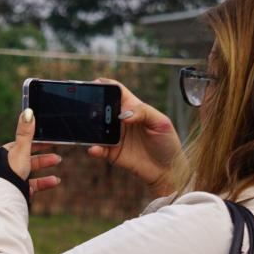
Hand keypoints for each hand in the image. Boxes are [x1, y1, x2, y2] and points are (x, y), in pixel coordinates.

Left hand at [3, 108, 62, 198]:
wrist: (3, 195)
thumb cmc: (9, 170)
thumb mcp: (21, 149)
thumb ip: (26, 132)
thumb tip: (28, 111)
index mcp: (7, 152)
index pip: (25, 143)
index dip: (38, 141)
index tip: (50, 140)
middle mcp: (9, 165)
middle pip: (30, 157)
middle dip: (44, 154)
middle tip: (57, 153)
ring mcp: (14, 177)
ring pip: (32, 170)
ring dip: (46, 166)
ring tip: (58, 162)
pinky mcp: (19, 189)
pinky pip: (34, 184)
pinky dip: (45, 182)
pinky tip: (55, 181)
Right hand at [87, 79, 183, 196]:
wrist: (167, 170)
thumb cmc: (167, 143)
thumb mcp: (161, 123)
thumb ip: (144, 113)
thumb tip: (124, 115)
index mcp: (133, 108)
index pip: (117, 92)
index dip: (106, 85)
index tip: (96, 84)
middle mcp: (120, 121)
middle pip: (102, 108)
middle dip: (92, 105)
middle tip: (86, 106)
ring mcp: (114, 137)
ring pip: (96, 128)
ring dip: (89, 127)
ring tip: (86, 128)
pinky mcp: (111, 153)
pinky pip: (98, 149)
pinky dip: (94, 148)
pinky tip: (95, 149)